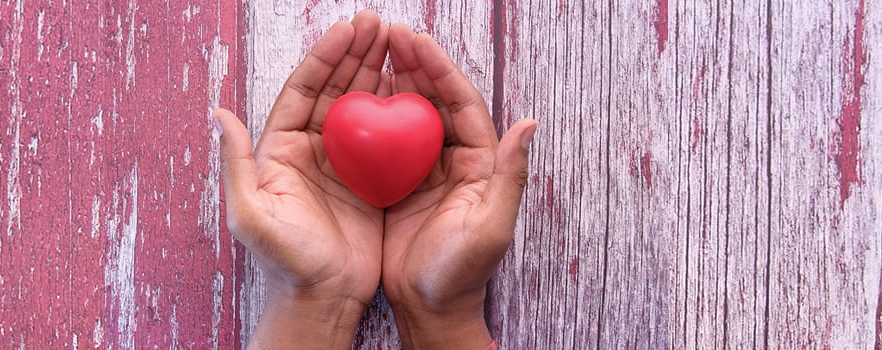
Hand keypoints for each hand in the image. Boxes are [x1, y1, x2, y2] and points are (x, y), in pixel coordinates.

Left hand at [215, 10, 390, 348]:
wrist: (322, 300)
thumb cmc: (284, 261)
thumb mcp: (251, 213)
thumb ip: (237, 163)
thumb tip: (220, 114)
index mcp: (280, 150)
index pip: (304, 90)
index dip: (325, 58)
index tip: (347, 30)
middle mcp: (311, 150)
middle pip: (335, 90)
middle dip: (356, 54)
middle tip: (380, 24)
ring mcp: (343, 165)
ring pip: (361, 108)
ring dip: (377, 73)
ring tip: (399, 42)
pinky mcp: (370, 182)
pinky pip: (386, 139)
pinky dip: (398, 111)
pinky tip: (414, 90)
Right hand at [380, 24, 537, 348]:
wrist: (430, 308)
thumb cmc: (462, 272)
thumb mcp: (491, 226)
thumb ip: (510, 176)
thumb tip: (528, 124)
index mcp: (481, 163)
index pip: (461, 103)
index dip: (440, 70)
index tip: (416, 40)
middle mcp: (455, 160)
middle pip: (435, 100)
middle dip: (415, 64)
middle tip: (389, 33)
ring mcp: (425, 171)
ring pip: (409, 115)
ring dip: (394, 81)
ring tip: (372, 50)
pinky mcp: (398, 185)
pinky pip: (386, 142)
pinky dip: (373, 116)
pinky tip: (354, 97)